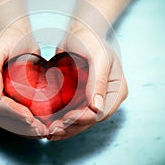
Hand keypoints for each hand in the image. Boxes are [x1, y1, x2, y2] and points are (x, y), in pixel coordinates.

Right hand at [0, 23, 47, 137]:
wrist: (11, 33)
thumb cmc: (10, 38)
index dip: (12, 112)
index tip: (31, 118)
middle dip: (19, 125)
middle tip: (40, 130)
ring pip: (0, 118)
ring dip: (20, 128)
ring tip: (39, 132)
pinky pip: (4, 115)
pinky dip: (18, 124)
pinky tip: (32, 128)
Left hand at [47, 25, 127, 140]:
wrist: (80, 32)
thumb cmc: (91, 40)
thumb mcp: (99, 58)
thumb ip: (99, 82)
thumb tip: (97, 108)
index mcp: (117, 90)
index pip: (102, 112)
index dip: (84, 119)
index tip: (66, 119)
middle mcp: (106, 98)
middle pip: (90, 120)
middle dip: (71, 127)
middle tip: (52, 130)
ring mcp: (92, 98)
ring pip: (80, 120)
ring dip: (65, 128)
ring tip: (48, 132)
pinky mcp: (80, 96)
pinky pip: (71, 112)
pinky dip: (61, 119)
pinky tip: (48, 124)